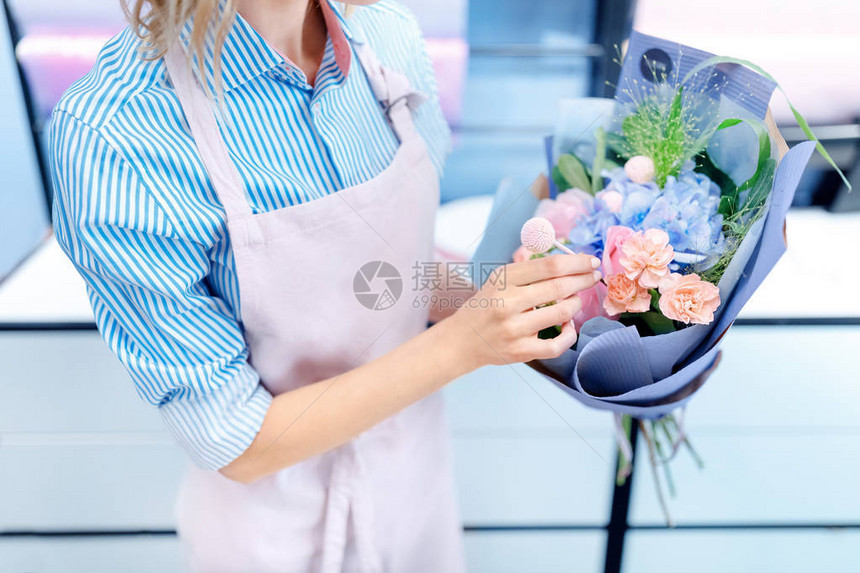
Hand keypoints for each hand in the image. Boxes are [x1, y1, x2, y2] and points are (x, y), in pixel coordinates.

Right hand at [446, 254, 601, 368]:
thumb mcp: (499, 280)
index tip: (591, 262)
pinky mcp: (520, 351)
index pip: (549, 266)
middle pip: (559, 286)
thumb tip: (563, 255)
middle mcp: (507, 303)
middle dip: (583, 280)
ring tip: (575, 300)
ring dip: (576, 304)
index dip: (576, 262)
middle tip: (594, 277)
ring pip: (561, 313)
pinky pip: (557, 345)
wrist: (462, 340)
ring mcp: (514, 329)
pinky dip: (570, 334)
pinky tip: (569, 326)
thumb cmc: (486, 306)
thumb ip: (527, 267)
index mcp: (503, 280)